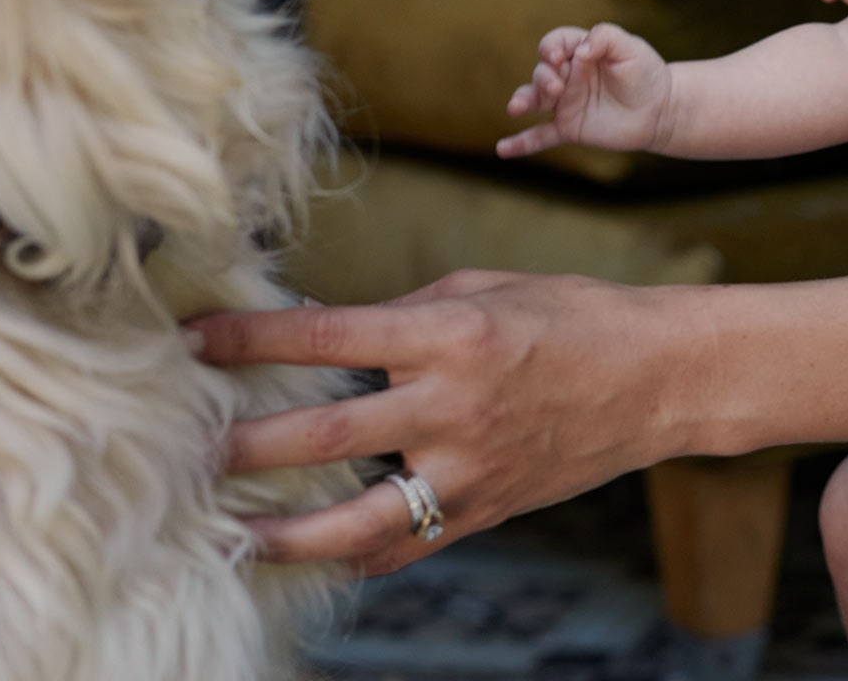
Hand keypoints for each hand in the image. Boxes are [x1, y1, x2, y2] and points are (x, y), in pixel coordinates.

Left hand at [190, 270, 693, 573]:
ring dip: (286, 532)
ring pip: (357, 518)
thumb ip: (404, 314)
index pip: (323, 335)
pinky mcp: (485, 509)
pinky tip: (313, 557)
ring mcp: (468, 466)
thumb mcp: (482, 290)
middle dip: (248, 445)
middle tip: (191, 451)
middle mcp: (450, 404)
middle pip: (324, 433)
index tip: (192, 340)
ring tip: (233, 535)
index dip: (249, 339)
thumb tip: (328, 332)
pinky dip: (355, 556)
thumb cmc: (571, 316)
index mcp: (447, 333)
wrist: (656, 378)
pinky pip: (405, 545)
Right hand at [498, 23, 672, 156]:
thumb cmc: (645, 74)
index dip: (552, 48)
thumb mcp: (630, 48)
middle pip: (541, 72)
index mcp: (580, 52)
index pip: (554, 44)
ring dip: (522, 101)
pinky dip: (521, 143)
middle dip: (544, 78)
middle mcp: (568, 76)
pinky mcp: (569, 128)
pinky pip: (540, 136)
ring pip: (534, 100)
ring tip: (516, 108)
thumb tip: (580, 51)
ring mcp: (566, 103)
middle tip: (559, 88)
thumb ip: (605, 38)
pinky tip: (503, 149)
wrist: (660, 109)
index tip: (562, 58)